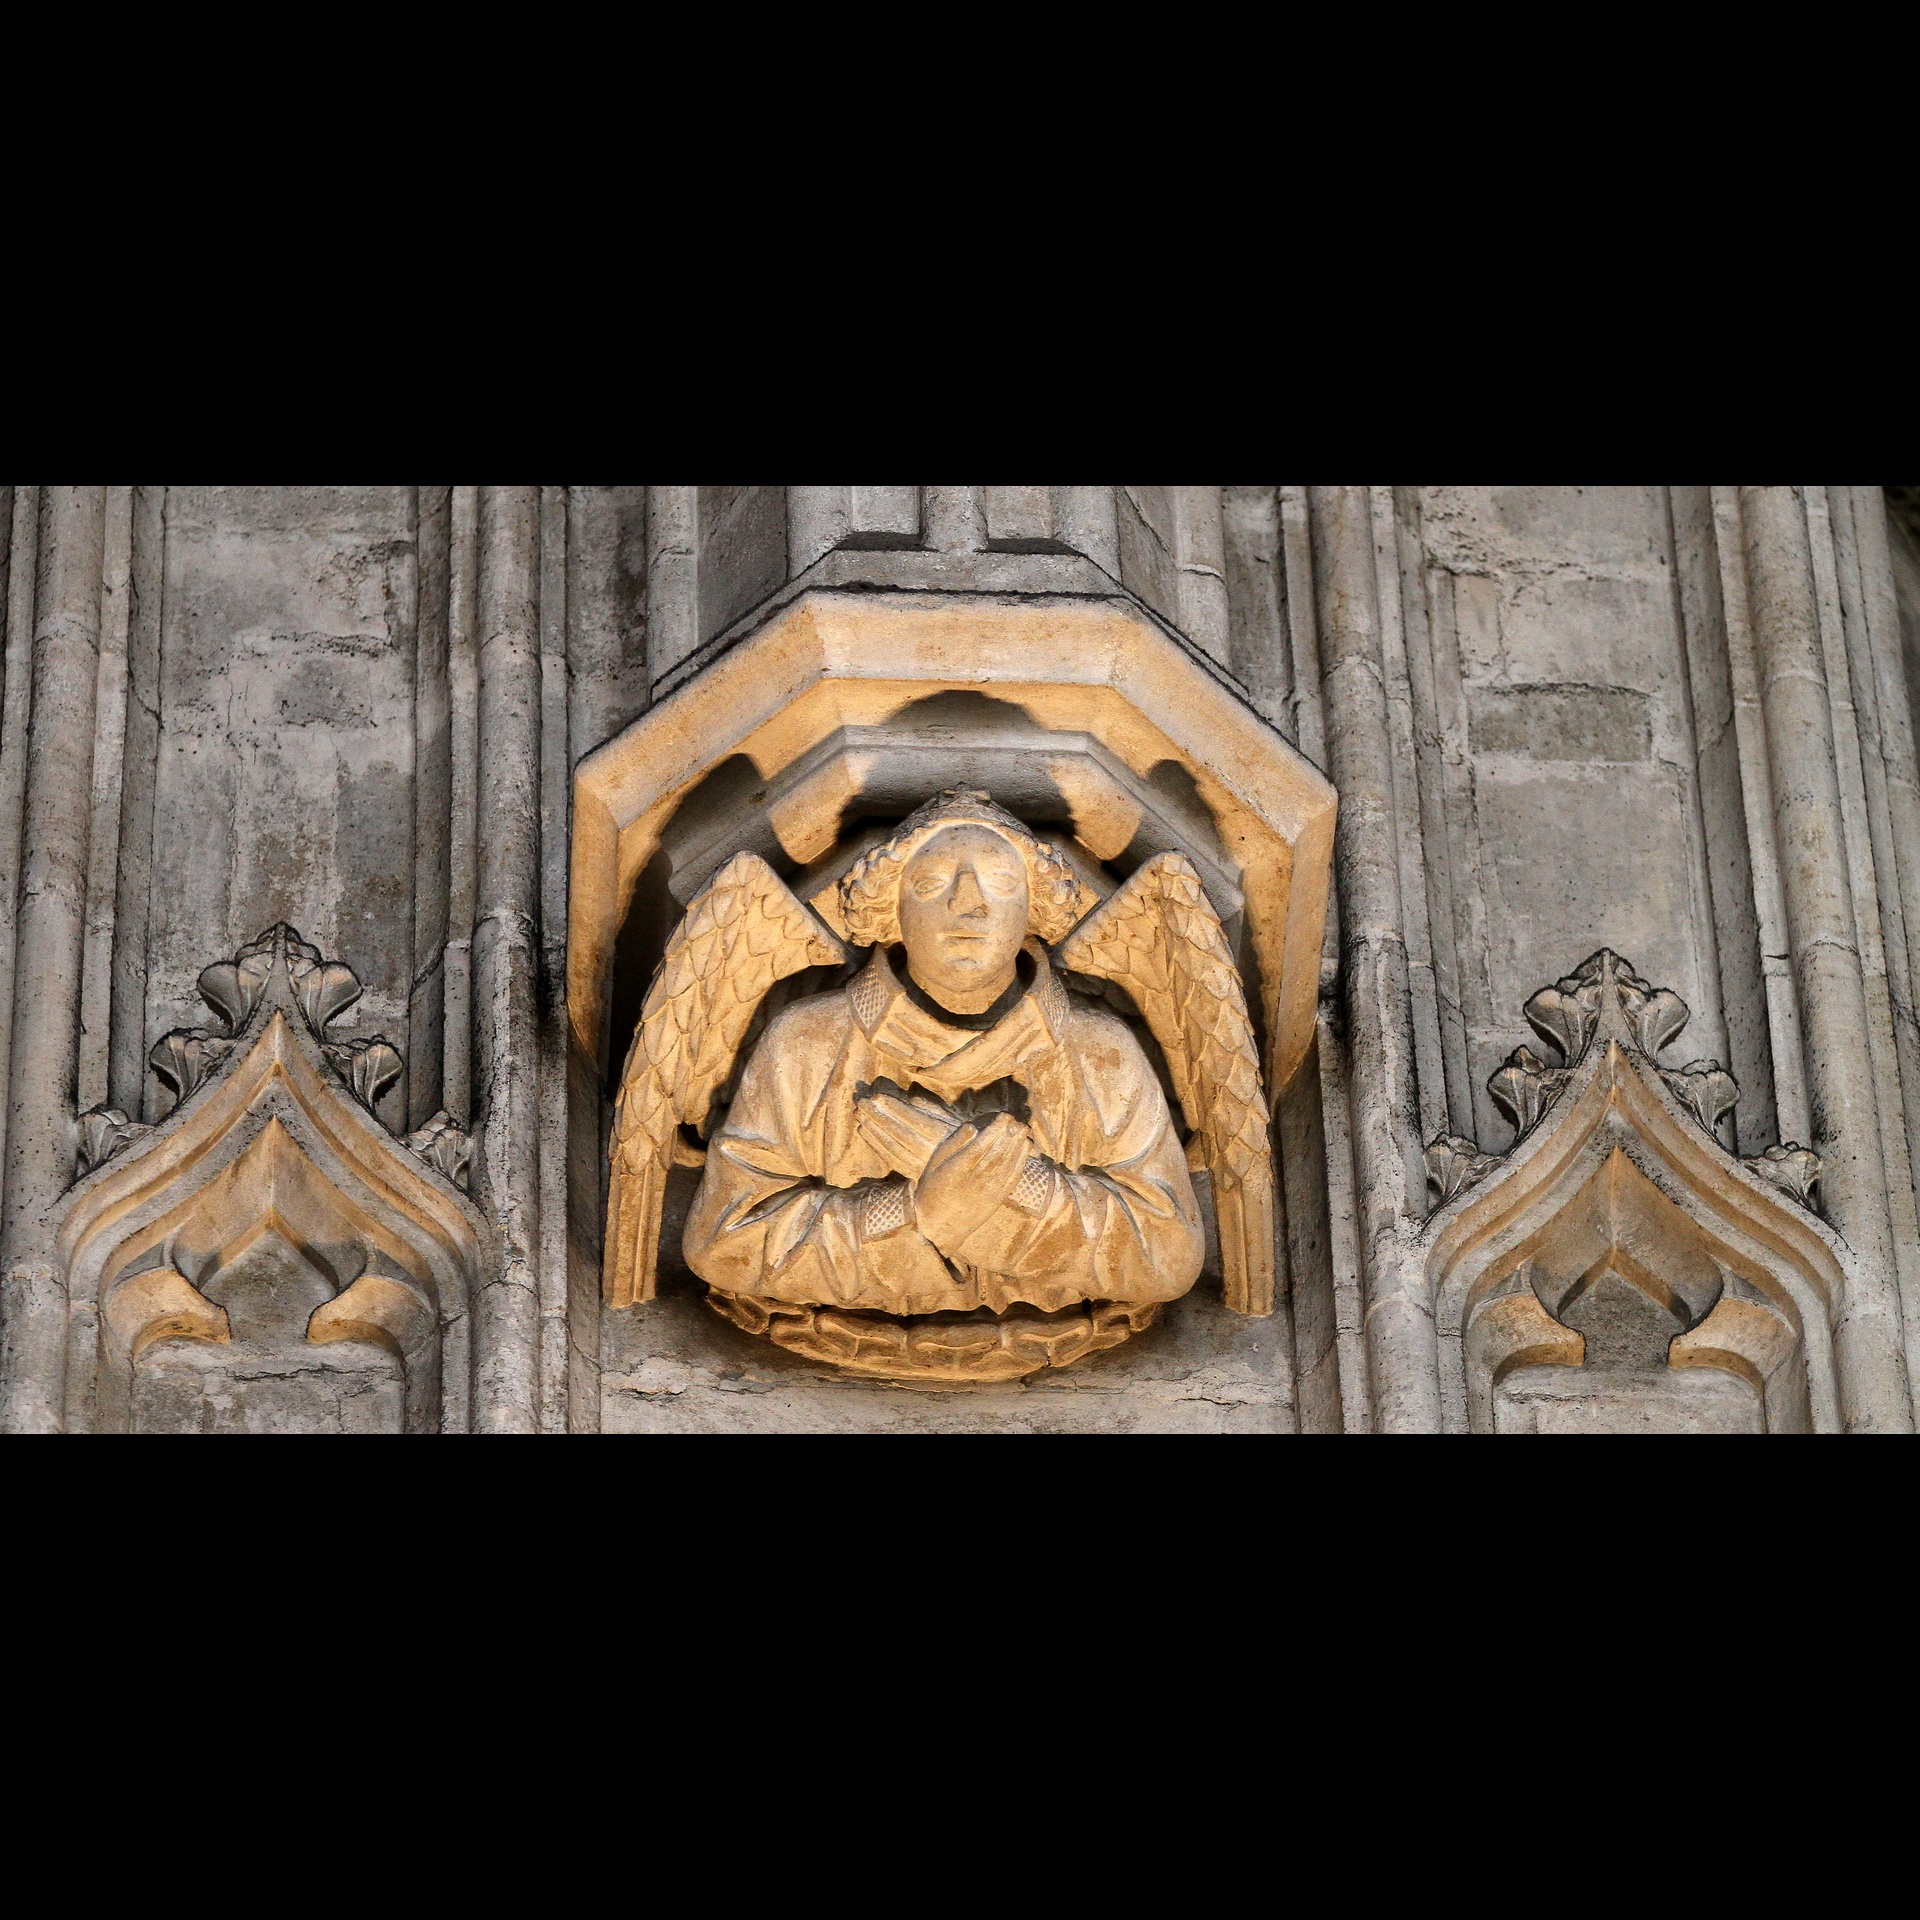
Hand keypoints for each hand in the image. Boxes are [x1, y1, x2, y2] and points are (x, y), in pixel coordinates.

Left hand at [854, 1088, 961, 1178]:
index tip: (877, 1096)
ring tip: (859, 1114)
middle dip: (878, 1116)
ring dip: (873, 1129)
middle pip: (899, 1133)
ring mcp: (920, 1165)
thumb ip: (932, 1109)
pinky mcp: (911, 1173)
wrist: (965, 1172)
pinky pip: (889, 1159)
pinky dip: (874, 1144)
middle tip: (861, 1102)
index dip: (894, 1108)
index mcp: (942, 1135)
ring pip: (891, 1146)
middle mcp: (930, 1152)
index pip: (914, 1119)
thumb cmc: (959, 1137)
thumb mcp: (953, 1119)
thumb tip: (912, 1099)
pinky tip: (863, 1130)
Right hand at [911, 1112, 1033, 1256]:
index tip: (1003, 1116)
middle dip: (1009, 1134)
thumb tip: (971, 1126)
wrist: (939, 1227)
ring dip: (1018, 1144)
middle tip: (1016, 1119)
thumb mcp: (934, 1166)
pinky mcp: (997, 1199)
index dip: (994, 1130)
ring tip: (1023, 1128)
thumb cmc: (932, 1192)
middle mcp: (975, 1180)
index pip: (980, 1145)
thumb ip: (952, 1145)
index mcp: (957, 1170)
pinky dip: (1021, 1160)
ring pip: (1008, 1163)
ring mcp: (988, 1191)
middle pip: (997, 1153)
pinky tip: (1026, 1147)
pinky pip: (1013, 1177)